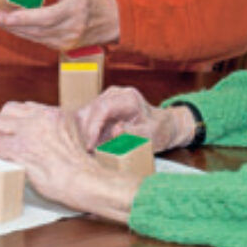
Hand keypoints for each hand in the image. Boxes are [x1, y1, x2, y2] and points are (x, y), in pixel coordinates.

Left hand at [0, 0, 118, 50]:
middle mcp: (71, 27)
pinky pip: (40, 40)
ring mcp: (68, 40)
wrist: (112, 20)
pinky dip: (27, 33)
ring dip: (16, 29)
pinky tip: (16, 26)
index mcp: (75, 9)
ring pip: (35, 37)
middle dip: (11, 24)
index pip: (43, 17)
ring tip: (0, 20)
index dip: (21, 18)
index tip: (3, 15)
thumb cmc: (92, 0)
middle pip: (35, 29)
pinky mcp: (64, 47)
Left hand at [0, 101, 138, 222]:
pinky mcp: (19, 149)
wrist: (84, 180)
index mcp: (55, 113)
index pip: (24, 106)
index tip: (9, 129)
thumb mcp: (73, 137)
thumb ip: (55, 131)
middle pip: (7, 111)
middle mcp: (41, 118)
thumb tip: (40, 138)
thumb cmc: (80, 166)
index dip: (13, 118)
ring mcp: (29, 132)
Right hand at [76, 86, 195, 152]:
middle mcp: (115, 94)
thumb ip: (134, 133)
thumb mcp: (150, 135)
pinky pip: (87, 118)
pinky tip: (93, 144)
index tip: (90, 146)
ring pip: (85, 114)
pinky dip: (87, 132)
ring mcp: (107, 99)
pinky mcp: (101, 107)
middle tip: (89, 152)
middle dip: (86, 132)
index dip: (92, 127)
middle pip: (90, 110)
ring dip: (84, 133)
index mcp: (128, 98)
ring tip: (92, 149)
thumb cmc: (157, 130)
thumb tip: (114, 131)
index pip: (102, 108)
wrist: (162, 125)